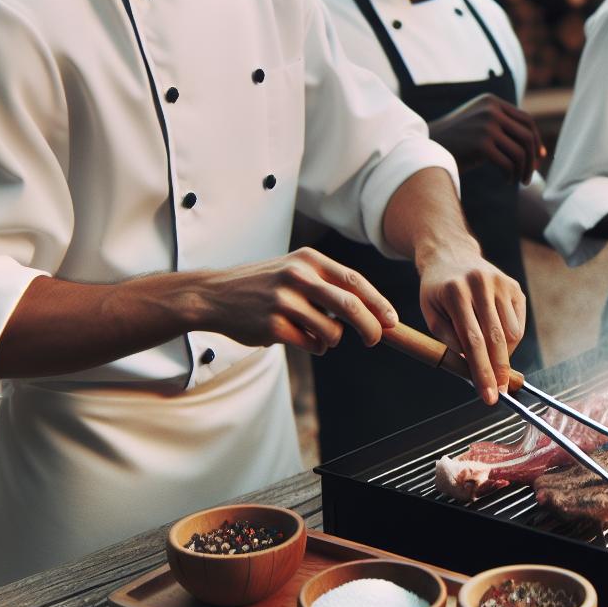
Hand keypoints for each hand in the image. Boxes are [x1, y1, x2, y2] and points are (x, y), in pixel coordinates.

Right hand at [194, 248, 398, 355]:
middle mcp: (298, 276)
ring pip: (331, 331)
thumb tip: (374, 312)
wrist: (215, 295)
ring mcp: (284, 300)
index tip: (392, 321)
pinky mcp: (272, 325)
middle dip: (370, 327)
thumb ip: (328, 284)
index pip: (355, 281)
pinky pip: (310, 344)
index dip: (378, 303)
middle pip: (350, 305)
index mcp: (308, 259)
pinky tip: (298, 338)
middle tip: (375, 340)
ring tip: (316, 334)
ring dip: (331, 340)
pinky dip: (313, 346)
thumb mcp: (295, 270)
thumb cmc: (264, 285)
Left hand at [418, 244, 526, 403]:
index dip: (482, 371)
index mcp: (456, 293)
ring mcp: (501, 283)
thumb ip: (449, 340)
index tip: (488, 395)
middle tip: (500, 393)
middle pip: (496, 338)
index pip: (472, 341)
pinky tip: (498, 342)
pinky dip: (511, 340)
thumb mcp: (431, 313)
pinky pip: (518, 323)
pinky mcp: (514, 286)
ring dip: (503, 355)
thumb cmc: (438, 290)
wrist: (452, 254)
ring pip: (511, 333)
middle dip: (498, 370)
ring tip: (490, 359)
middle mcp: (481, 284)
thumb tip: (471, 366)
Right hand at [428, 93, 543, 183]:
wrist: (425, 147)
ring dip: (524, 170)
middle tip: (530, 174)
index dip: (537, 140)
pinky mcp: (481, 143)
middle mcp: (491, 110)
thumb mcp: (479, 125)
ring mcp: (486, 125)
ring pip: (520, 152)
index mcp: (492, 102)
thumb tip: (534, 145)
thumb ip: (502, 126)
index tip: (539, 157)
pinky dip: (511, 175)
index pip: (526, 120)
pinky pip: (508, 163)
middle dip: (533, 158)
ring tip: (519, 180)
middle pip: (527, 136)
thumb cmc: (456, 141)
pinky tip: (507, 181)